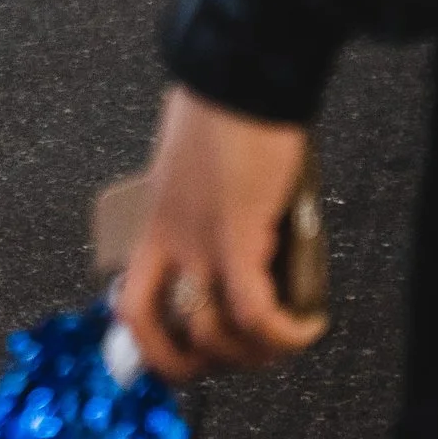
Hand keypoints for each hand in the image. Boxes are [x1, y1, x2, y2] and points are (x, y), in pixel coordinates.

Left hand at [114, 86, 328, 378]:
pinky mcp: (234, 236)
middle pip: (159, 332)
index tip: (187, 361)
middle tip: (245, 357)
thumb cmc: (226, 108)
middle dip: (202, 364)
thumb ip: (206, 209)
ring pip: (210, 334)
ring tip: (284, 340)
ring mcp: (197, 242)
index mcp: (154, 224)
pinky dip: (283, 333)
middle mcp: (168, 241)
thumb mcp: (196, 169)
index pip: (130, 304)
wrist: (241, 74)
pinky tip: (307, 327)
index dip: (152, 347)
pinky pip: (253, 311)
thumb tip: (246, 236)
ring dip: (251, 354)